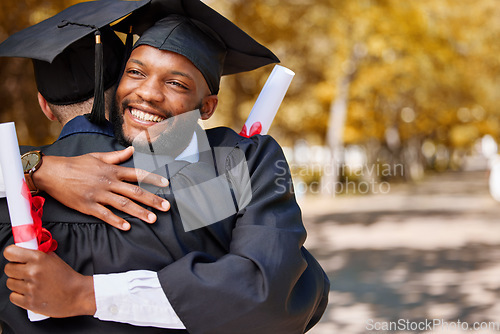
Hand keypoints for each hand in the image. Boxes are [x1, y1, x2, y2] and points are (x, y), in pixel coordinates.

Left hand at [3, 245, 94, 317]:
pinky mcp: (29, 302)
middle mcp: (33, 272)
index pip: (10, 252)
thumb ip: (39, 253)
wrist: (77, 294)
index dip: (12, 254)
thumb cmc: (67, 277)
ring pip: (10, 283)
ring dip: (17, 283)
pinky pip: (13, 296)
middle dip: (15, 269)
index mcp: (38, 258)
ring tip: (29, 283)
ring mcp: (30, 288)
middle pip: (8, 269)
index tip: (15, 257)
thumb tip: (27, 248)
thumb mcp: (54, 259)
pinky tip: (29, 292)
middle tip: (24, 271)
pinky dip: (19, 295)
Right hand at [33, 146, 169, 229]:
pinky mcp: (88, 206)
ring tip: (153, 219)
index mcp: (112, 171)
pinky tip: (128, 226)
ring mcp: (98, 195)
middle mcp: (108, 183)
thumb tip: (132, 149)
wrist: (53, 173)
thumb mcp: (98, 156)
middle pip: (134, 192)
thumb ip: (117, 156)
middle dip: (152, 199)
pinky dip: (117, 221)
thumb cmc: (76, 164)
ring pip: (123, 204)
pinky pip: (105, 215)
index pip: (137, 174)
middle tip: (166, 207)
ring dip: (140, 212)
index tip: (166, 184)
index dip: (153, 179)